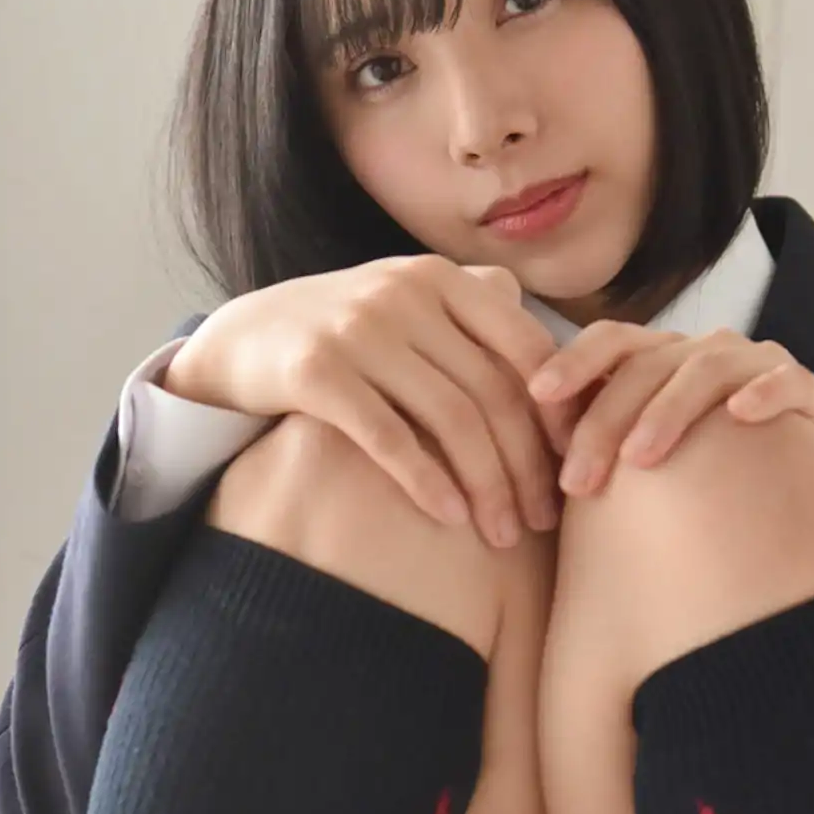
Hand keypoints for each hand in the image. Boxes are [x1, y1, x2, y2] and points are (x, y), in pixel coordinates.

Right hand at [164, 254, 576, 548]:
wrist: (240, 340)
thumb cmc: (344, 336)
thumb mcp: (409, 307)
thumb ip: (476, 322)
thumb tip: (562, 365)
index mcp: (440, 279)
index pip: (524, 348)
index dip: (557, 412)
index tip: (574, 465)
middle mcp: (404, 294)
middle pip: (491, 391)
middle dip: (526, 464)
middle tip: (543, 519)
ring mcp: (358, 329)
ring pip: (449, 419)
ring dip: (485, 485)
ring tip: (502, 534)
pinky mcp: (316, 372)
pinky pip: (389, 436)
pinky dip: (426, 481)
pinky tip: (450, 518)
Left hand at [527, 324, 813, 499]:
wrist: (795, 491)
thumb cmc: (701, 473)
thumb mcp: (640, 455)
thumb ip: (592, 443)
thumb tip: (518, 455)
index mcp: (661, 359)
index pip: (610, 342)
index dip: (572, 362)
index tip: (536, 396)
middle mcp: (705, 351)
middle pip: (647, 364)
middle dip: (605, 419)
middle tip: (577, 480)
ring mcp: (756, 366)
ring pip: (706, 368)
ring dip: (667, 411)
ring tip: (639, 458)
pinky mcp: (807, 390)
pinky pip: (785, 378)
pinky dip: (762, 392)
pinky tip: (740, 416)